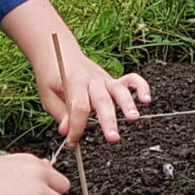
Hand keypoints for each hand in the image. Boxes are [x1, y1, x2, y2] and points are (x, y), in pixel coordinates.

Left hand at [0, 0, 152, 145]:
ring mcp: (105, 79)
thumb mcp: (47, 96)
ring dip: (128, 105)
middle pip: (102, 101)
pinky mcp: (114, 80)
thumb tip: (67, 131)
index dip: (77, 127)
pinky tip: (146, 99)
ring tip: (133, 118)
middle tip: (113, 137)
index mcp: (73, 82)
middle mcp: (92, 80)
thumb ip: (60, 113)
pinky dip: (142, 87)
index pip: (79, 107)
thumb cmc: (52, 76)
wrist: (58, 53)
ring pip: (119, 91)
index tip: (73, 142)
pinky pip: (132, 80)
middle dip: (108, 121)